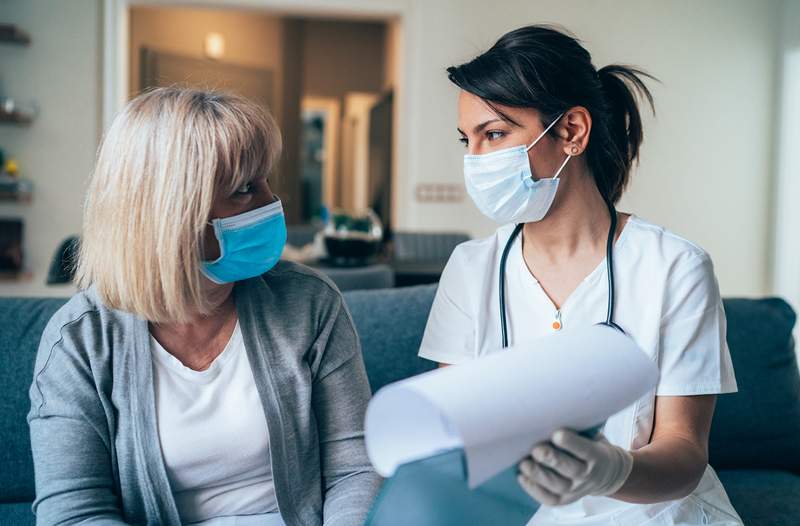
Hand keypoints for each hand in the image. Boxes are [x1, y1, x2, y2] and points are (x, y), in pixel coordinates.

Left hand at [517, 428, 632, 505]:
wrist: (606, 472)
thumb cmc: (590, 444)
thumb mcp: (592, 434)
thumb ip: (577, 428)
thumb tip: (549, 412)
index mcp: (597, 456)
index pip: (585, 450)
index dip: (571, 443)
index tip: (556, 434)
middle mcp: (588, 475)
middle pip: (571, 470)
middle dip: (552, 459)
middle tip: (536, 449)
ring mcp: (577, 490)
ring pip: (558, 487)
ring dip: (539, 475)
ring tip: (523, 464)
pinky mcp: (566, 499)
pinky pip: (550, 499)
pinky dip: (534, 490)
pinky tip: (522, 477)